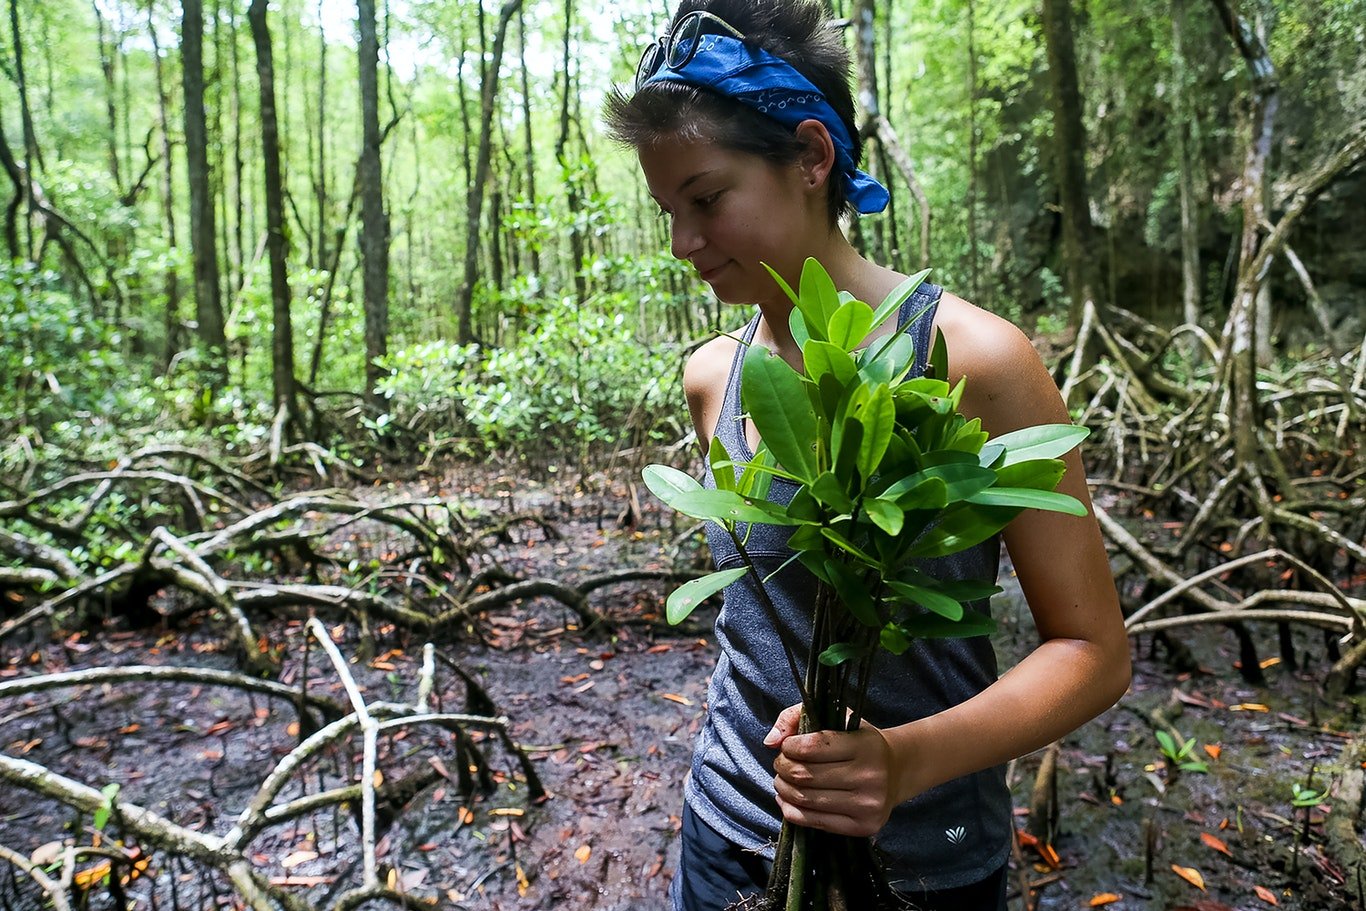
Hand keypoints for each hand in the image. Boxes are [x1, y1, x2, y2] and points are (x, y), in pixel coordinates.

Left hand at [763, 703, 908, 837]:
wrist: (897, 770)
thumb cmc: (859, 740)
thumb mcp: (836, 716)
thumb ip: (797, 717)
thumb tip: (770, 741)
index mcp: (865, 746)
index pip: (811, 747)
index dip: (789, 746)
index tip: (787, 745)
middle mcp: (869, 777)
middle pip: (804, 775)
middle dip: (782, 767)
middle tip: (781, 763)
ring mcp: (867, 806)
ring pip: (805, 799)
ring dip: (783, 788)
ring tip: (782, 780)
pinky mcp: (862, 827)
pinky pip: (813, 822)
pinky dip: (790, 810)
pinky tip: (787, 799)